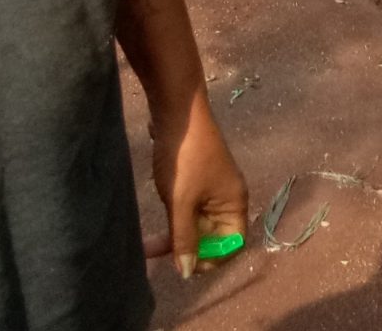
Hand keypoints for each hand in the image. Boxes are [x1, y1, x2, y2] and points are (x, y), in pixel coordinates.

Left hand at [142, 104, 246, 278]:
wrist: (175, 109)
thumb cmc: (184, 157)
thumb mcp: (181, 202)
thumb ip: (184, 238)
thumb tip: (186, 272)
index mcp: (235, 203)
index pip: (232, 244)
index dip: (211, 259)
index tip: (184, 263)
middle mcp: (227, 197)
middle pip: (212, 236)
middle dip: (186, 247)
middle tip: (156, 254)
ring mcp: (210, 187)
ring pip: (195, 223)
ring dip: (174, 234)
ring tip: (146, 244)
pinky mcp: (194, 178)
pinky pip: (186, 208)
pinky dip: (171, 218)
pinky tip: (152, 225)